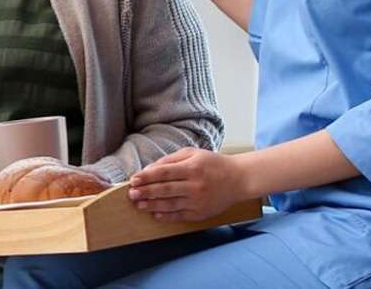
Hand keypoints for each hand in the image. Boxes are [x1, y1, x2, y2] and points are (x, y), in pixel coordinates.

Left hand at [128, 148, 247, 222]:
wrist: (238, 179)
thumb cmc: (213, 164)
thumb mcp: (193, 154)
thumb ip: (170, 160)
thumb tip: (149, 169)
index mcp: (192, 167)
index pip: (164, 172)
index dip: (147, 177)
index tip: (134, 179)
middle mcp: (195, 185)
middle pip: (165, 190)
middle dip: (146, 192)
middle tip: (131, 194)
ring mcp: (198, 201)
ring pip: (170, 205)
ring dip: (152, 205)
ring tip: (139, 204)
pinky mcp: (201, 213)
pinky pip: (180, 216)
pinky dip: (166, 216)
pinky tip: (155, 213)